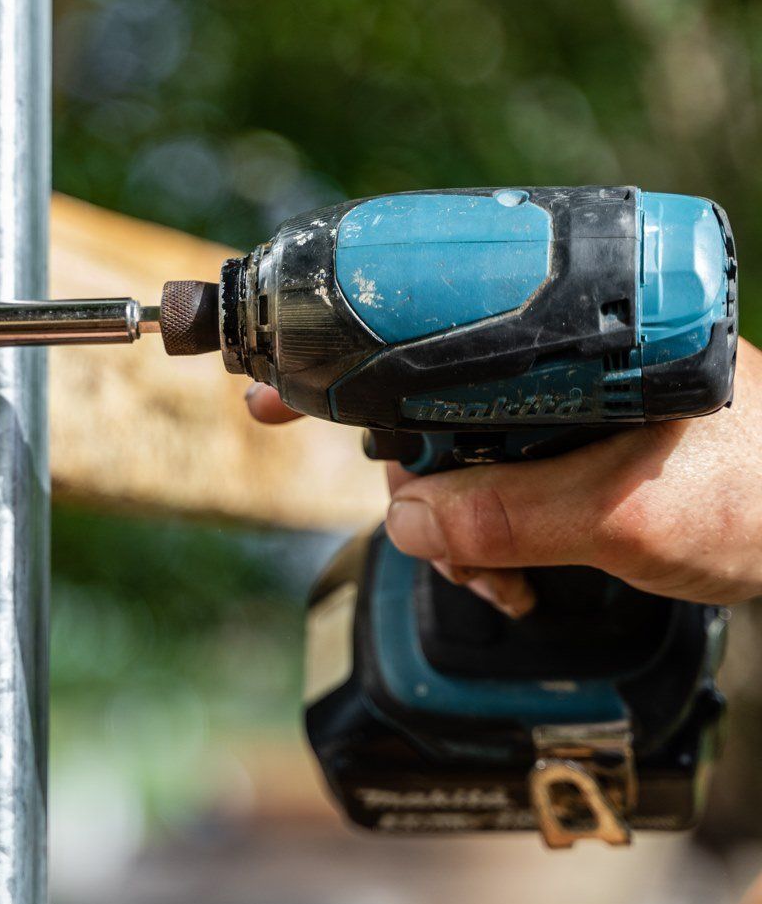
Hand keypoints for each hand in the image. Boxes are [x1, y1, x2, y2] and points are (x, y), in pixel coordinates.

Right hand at [246, 337, 761, 609]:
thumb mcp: (630, 512)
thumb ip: (512, 514)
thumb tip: (402, 519)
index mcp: (565, 332)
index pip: (425, 324)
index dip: (341, 355)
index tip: (273, 385)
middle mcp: (551, 359)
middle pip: (425, 400)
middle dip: (407, 477)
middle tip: (428, 537)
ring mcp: (560, 409)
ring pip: (454, 453)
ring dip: (448, 522)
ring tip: (493, 578)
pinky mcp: (570, 452)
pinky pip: (493, 485)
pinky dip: (482, 534)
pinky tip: (507, 577)